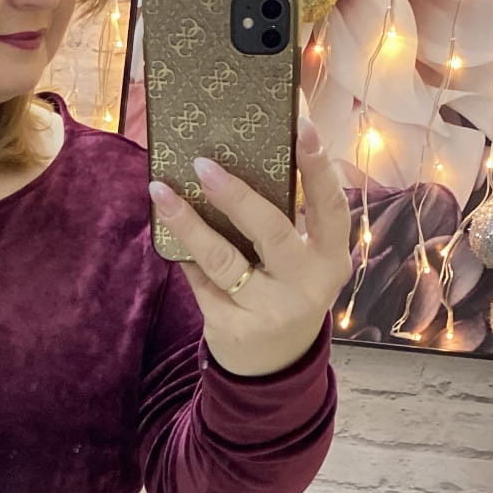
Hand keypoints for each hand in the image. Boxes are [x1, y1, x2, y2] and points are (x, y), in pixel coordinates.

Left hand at [148, 120, 351, 377]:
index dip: (319, 166)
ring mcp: (269, 310)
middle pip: (272, 231)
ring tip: (162, 191)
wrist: (275, 366)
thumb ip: (290, 217)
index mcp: (330, 259)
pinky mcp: (233, 327)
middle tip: (203, 163)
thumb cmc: (287, 292)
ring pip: (223, 258)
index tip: (303, 126)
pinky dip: (185, 254)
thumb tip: (249, 150)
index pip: (330, 206)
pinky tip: (168, 231)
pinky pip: (201, 280)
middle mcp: (306, 285)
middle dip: (236, 194)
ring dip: (189, 222)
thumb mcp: (303, 261)